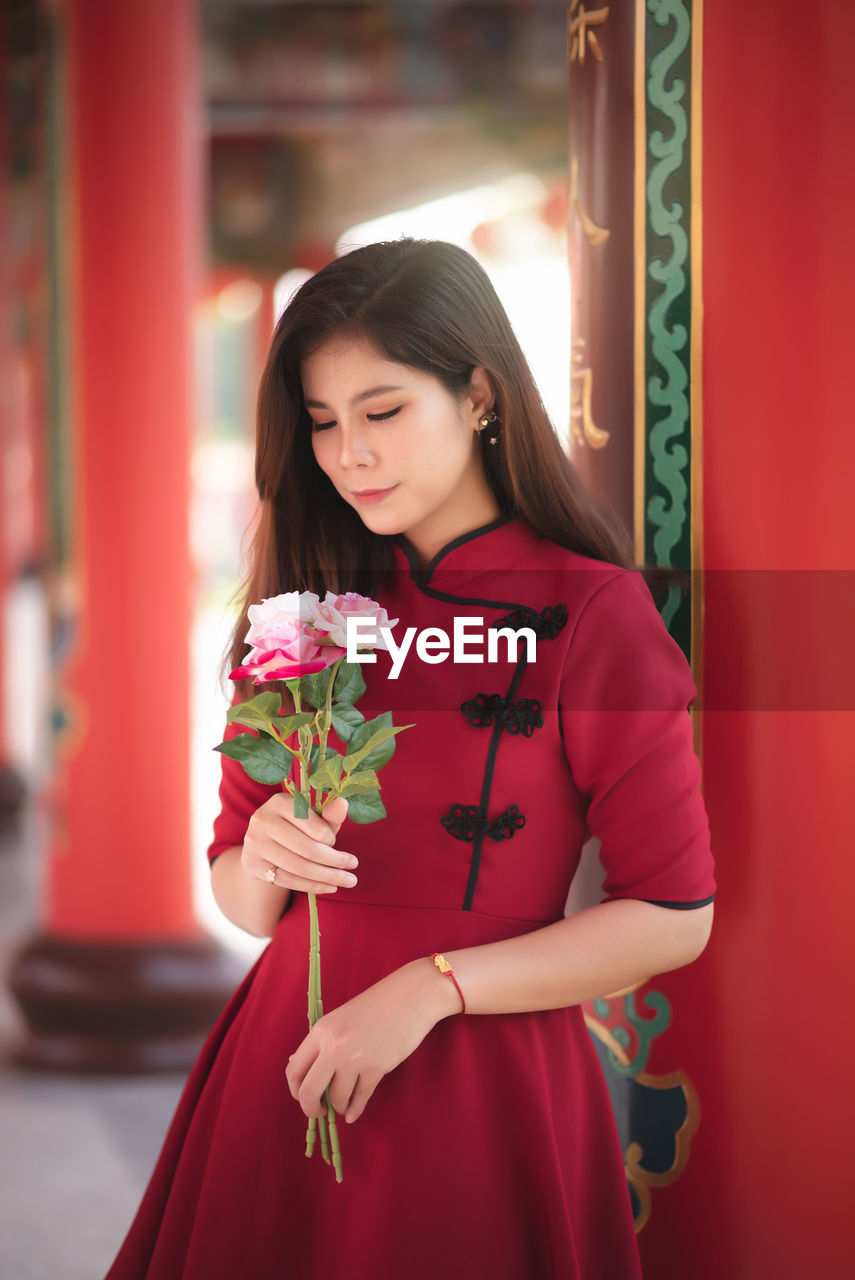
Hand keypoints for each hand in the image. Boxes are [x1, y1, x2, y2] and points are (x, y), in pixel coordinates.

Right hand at [241, 793, 356, 893]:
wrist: (264, 843)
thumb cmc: (296, 827)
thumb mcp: (313, 818)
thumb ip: (329, 814)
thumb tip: (343, 803)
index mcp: (280, 802)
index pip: (314, 826)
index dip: (330, 839)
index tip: (337, 844)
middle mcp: (263, 820)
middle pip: (307, 849)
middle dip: (335, 862)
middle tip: (353, 868)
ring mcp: (255, 844)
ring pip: (299, 867)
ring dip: (327, 877)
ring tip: (348, 880)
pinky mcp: (253, 865)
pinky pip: (288, 880)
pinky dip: (312, 886)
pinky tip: (330, 887)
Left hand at [285, 959, 459, 1123]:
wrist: (410, 996)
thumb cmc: (376, 1005)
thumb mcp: (340, 1018)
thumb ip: (320, 1042)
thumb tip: (296, 1063)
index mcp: (321, 1031)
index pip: (294, 1069)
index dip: (295, 1089)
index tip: (302, 1095)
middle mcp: (333, 1046)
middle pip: (309, 1091)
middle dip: (311, 1108)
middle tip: (318, 1110)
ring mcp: (355, 1058)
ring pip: (337, 1099)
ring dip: (339, 1106)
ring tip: (343, 1104)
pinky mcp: (377, 1068)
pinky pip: (360, 1098)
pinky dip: (355, 1109)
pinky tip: (353, 1113)